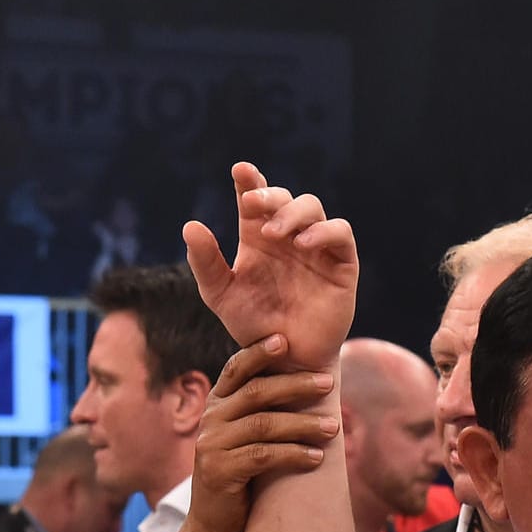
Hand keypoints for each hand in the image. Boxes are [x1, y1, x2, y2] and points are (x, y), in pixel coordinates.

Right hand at [172, 335, 339, 531]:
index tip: (285, 340)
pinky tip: (317, 458)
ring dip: (303, 424)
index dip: (258, 352)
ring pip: (264, 424)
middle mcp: (211, 420)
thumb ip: (264, 411)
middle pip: (257, 393)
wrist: (218, 526)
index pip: (236, 370)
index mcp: (217, 406)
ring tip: (334, 428)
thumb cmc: (243, 477)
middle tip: (330, 383)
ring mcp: (211, 445)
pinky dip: (294, 454)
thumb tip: (311, 382)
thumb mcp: (248, 438)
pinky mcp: (218, 471)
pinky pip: (263, 456)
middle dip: (296, 386)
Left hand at [183, 163, 356, 371]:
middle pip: (285, 198)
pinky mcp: (341, 263)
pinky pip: (340, 233)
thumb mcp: (221, 295)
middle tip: (251, 204)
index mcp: (258, 239)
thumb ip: (205, 263)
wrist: (284, 361)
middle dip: (269, 195)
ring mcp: (316, 248)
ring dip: (293, 213)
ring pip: (313, 208)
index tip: (239, 170)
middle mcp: (288, 238)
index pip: (255, 200)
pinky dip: (324, 231)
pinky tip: (304, 244)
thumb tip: (190, 225)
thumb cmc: (252, 327)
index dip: (250, 181)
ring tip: (274, 234)